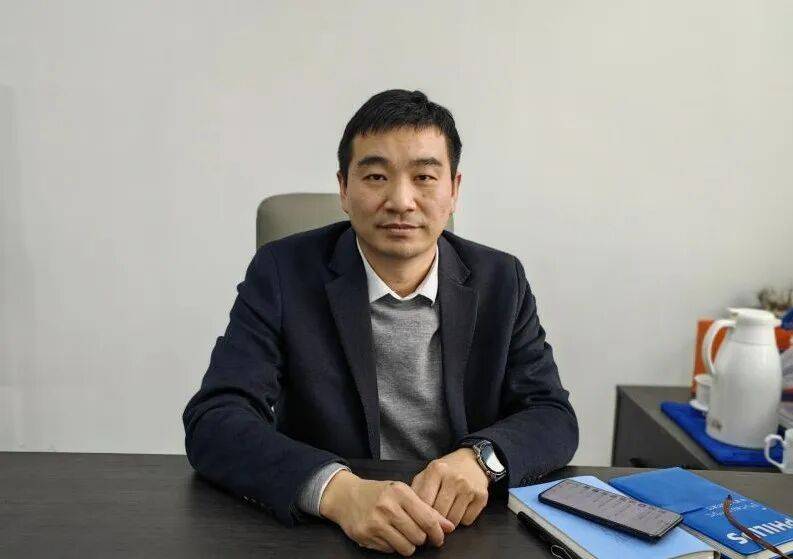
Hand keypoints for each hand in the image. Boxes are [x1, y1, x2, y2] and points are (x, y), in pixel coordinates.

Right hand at [319, 470, 454, 555]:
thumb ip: (426, 509)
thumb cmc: (379, 494)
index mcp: (400, 493)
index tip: (440, 537)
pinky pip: (390, 551)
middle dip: (421, 539)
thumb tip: (449, 527)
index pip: (428, 519)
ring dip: (408, 545)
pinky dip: (392, 546)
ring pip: (406, 548)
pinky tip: (387, 534)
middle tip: (417, 533)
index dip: (438, 533)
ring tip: (402, 534)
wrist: (346, 496)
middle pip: (419, 537)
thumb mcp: (402, 493)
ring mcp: (375, 523)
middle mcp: (387, 507)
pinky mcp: (365, 536)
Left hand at [410, 448, 488, 527]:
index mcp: (436, 470)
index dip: (420, 514)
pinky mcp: (482, 497)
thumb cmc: (446, 470)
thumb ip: (416, 489)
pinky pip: (467, 520)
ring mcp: (469, 488)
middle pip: (439, 513)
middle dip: (435, 520)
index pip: (424, 502)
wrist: (473, 461)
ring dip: (448, 522)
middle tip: (433, 521)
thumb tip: (410, 512)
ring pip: (453, 520)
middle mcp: (454, 478)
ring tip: (447, 513)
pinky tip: (460, 509)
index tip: (419, 520)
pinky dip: (462, 520)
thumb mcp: (428, 472)